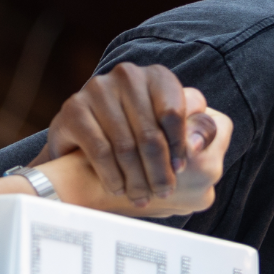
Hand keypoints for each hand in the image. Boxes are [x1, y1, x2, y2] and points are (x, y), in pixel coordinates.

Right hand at [42, 62, 217, 206]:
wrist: (85, 146)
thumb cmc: (140, 138)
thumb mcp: (176, 131)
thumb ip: (200, 131)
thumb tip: (197, 145)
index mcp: (158, 76)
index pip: (175, 112)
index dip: (179, 146)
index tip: (181, 171)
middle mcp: (128, 75)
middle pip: (150, 133)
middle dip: (158, 170)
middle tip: (162, 194)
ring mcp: (98, 89)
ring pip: (125, 145)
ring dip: (136, 179)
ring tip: (141, 198)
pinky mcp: (73, 108)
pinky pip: (100, 150)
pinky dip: (112, 175)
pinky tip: (118, 189)